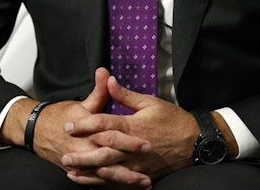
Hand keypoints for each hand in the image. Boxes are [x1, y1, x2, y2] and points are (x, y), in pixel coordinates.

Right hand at [0, 68, 151, 183]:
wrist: (36, 131)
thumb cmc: (60, 116)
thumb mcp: (81, 103)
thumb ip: (98, 91)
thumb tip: (105, 72)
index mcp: (87, 131)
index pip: (112, 137)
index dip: (130, 141)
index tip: (147, 143)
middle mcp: (84, 150)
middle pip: (110, 159)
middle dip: (131, 163)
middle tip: (150, 166)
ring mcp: (80, 163)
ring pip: (105, 175)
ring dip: (125, 180)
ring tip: (145, 182)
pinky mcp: (78, 171)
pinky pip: (96, 183)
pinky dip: (111, 186)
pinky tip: (125, 188)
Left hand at [62, 71, 196, 186]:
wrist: (194, 142)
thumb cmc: (173, 120)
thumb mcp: (150, 102)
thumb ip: (126, 95)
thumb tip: (108, 80)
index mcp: (133, 126)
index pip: (103, 125)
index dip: (84, 125)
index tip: (69, 125)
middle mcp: (133, 148)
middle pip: (102, 152)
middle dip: (82, 155)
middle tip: (64, 156)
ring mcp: (137, 165)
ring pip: (109, 171)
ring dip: (89, 173)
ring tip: (71, 173)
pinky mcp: (142, 175)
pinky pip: (120, 182)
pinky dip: (104, 184)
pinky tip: (92, 183)